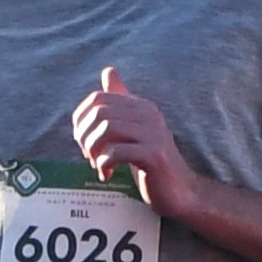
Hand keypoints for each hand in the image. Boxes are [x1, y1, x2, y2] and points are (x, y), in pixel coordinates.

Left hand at [72, 64, 184, 209]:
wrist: (179, 191)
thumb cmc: (151, 161)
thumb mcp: (133, 128)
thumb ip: (121, 102)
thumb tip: (109, 70)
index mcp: (142, 106)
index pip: (98, 98)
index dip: (81, 119)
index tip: (83, 139)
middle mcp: (149, 115)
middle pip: (100, 113)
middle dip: (85, 135)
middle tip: (88, 154)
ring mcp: (154, 134)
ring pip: (107, 129)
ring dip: (93, 149)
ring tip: (97, 164)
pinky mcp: (155, 155)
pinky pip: (117, 151)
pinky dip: (105, 164)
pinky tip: (107, 174)